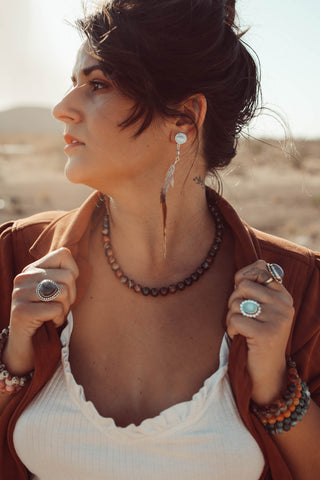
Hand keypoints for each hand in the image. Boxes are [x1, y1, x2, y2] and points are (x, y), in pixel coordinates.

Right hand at [2, 247, 78, 375]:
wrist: (25, 345)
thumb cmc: (45, 316)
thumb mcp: (54, 292)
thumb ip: (62, 276)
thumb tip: (75, 268)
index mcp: (32, 268)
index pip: (64, 254)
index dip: (73, 273)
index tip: (65, 288)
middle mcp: (23, 277)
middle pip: (68, 276)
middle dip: (71, 296)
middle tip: (61, 307)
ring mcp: (20, 294)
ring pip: (63, 292)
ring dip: (65, 309)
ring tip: (54, 315)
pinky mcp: (21, 311)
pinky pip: (55, 309)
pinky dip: (58, 319)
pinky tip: (49, 323)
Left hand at [226, 260, 293, 404]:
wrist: (267, 371)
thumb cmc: (257, 335)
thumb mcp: (260, 309)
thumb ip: (254, 289)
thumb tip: (240, 275)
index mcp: (283, 295)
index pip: (261, 267)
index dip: (243, 277)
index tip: (242, 294)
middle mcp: (284, 304)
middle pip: (243, 286)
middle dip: (233, 301)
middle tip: (239, 316)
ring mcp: (278, 319)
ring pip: (236, 303)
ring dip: (231, 317)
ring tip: (241, 328)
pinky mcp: (267, 334)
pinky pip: (235, 320)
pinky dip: (231, 329)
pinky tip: (240, 337)